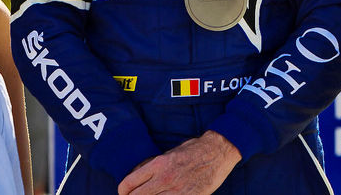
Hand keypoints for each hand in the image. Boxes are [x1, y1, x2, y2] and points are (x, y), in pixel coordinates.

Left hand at [117, 131, 240, 194]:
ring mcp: (176, 191)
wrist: (218, 152)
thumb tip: (136, 176)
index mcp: (158, 164)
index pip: (129, 183)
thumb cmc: (194, 150)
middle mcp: (165, 179)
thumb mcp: (169, 153)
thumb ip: (152, 166)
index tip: (123, 193)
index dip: (122, 191)